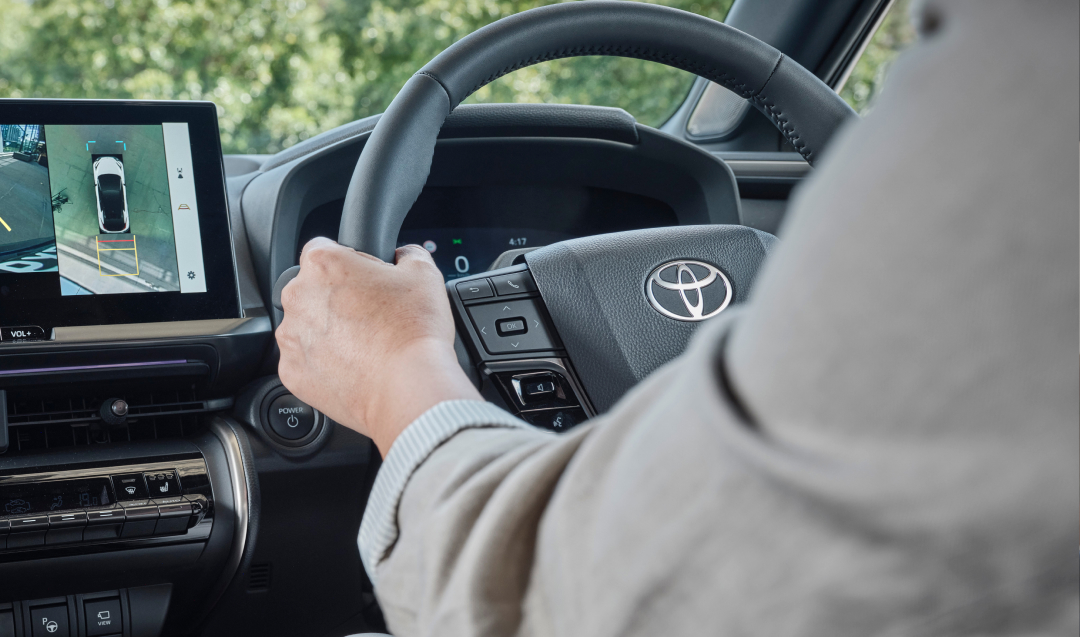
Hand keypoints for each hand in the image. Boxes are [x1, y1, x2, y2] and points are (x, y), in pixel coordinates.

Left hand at [276, 237, 480, 455]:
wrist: (408, 386)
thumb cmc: (413, 331)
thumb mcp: (425, 274)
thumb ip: (408, 254)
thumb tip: (404, 256)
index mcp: (323, 264)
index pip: (322, 248)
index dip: (348, 261)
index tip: (363, 279)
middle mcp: (298, 297)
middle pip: (311, 289)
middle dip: (335, 298)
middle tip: (370, 314)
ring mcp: (291, 338)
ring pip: (306, 326)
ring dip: (328, 331)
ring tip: (364, 344)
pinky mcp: (292, 372)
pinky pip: (305, 361)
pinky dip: (323, 363)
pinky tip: (354, 366)